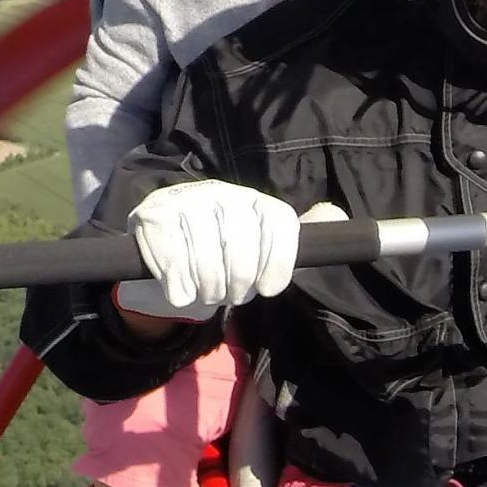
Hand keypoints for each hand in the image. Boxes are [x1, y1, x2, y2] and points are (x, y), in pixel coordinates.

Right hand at [124, 179, 299, 314]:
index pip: (279, 225)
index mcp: (253, 199)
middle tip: (229, 295)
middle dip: (237, 286)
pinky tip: (180, 287)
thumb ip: (294, 237)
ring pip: (206, 264)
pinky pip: (173, 269)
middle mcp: (221, 192)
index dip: (277, 265)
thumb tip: (334, 214)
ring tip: (206, 292)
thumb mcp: (261, 243)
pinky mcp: (152, 218)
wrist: (165, 248)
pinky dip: (180, 291)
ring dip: (207, 291)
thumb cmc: (220, 251)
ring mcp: (184, 202)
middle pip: (241, 251)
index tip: (266, 288)